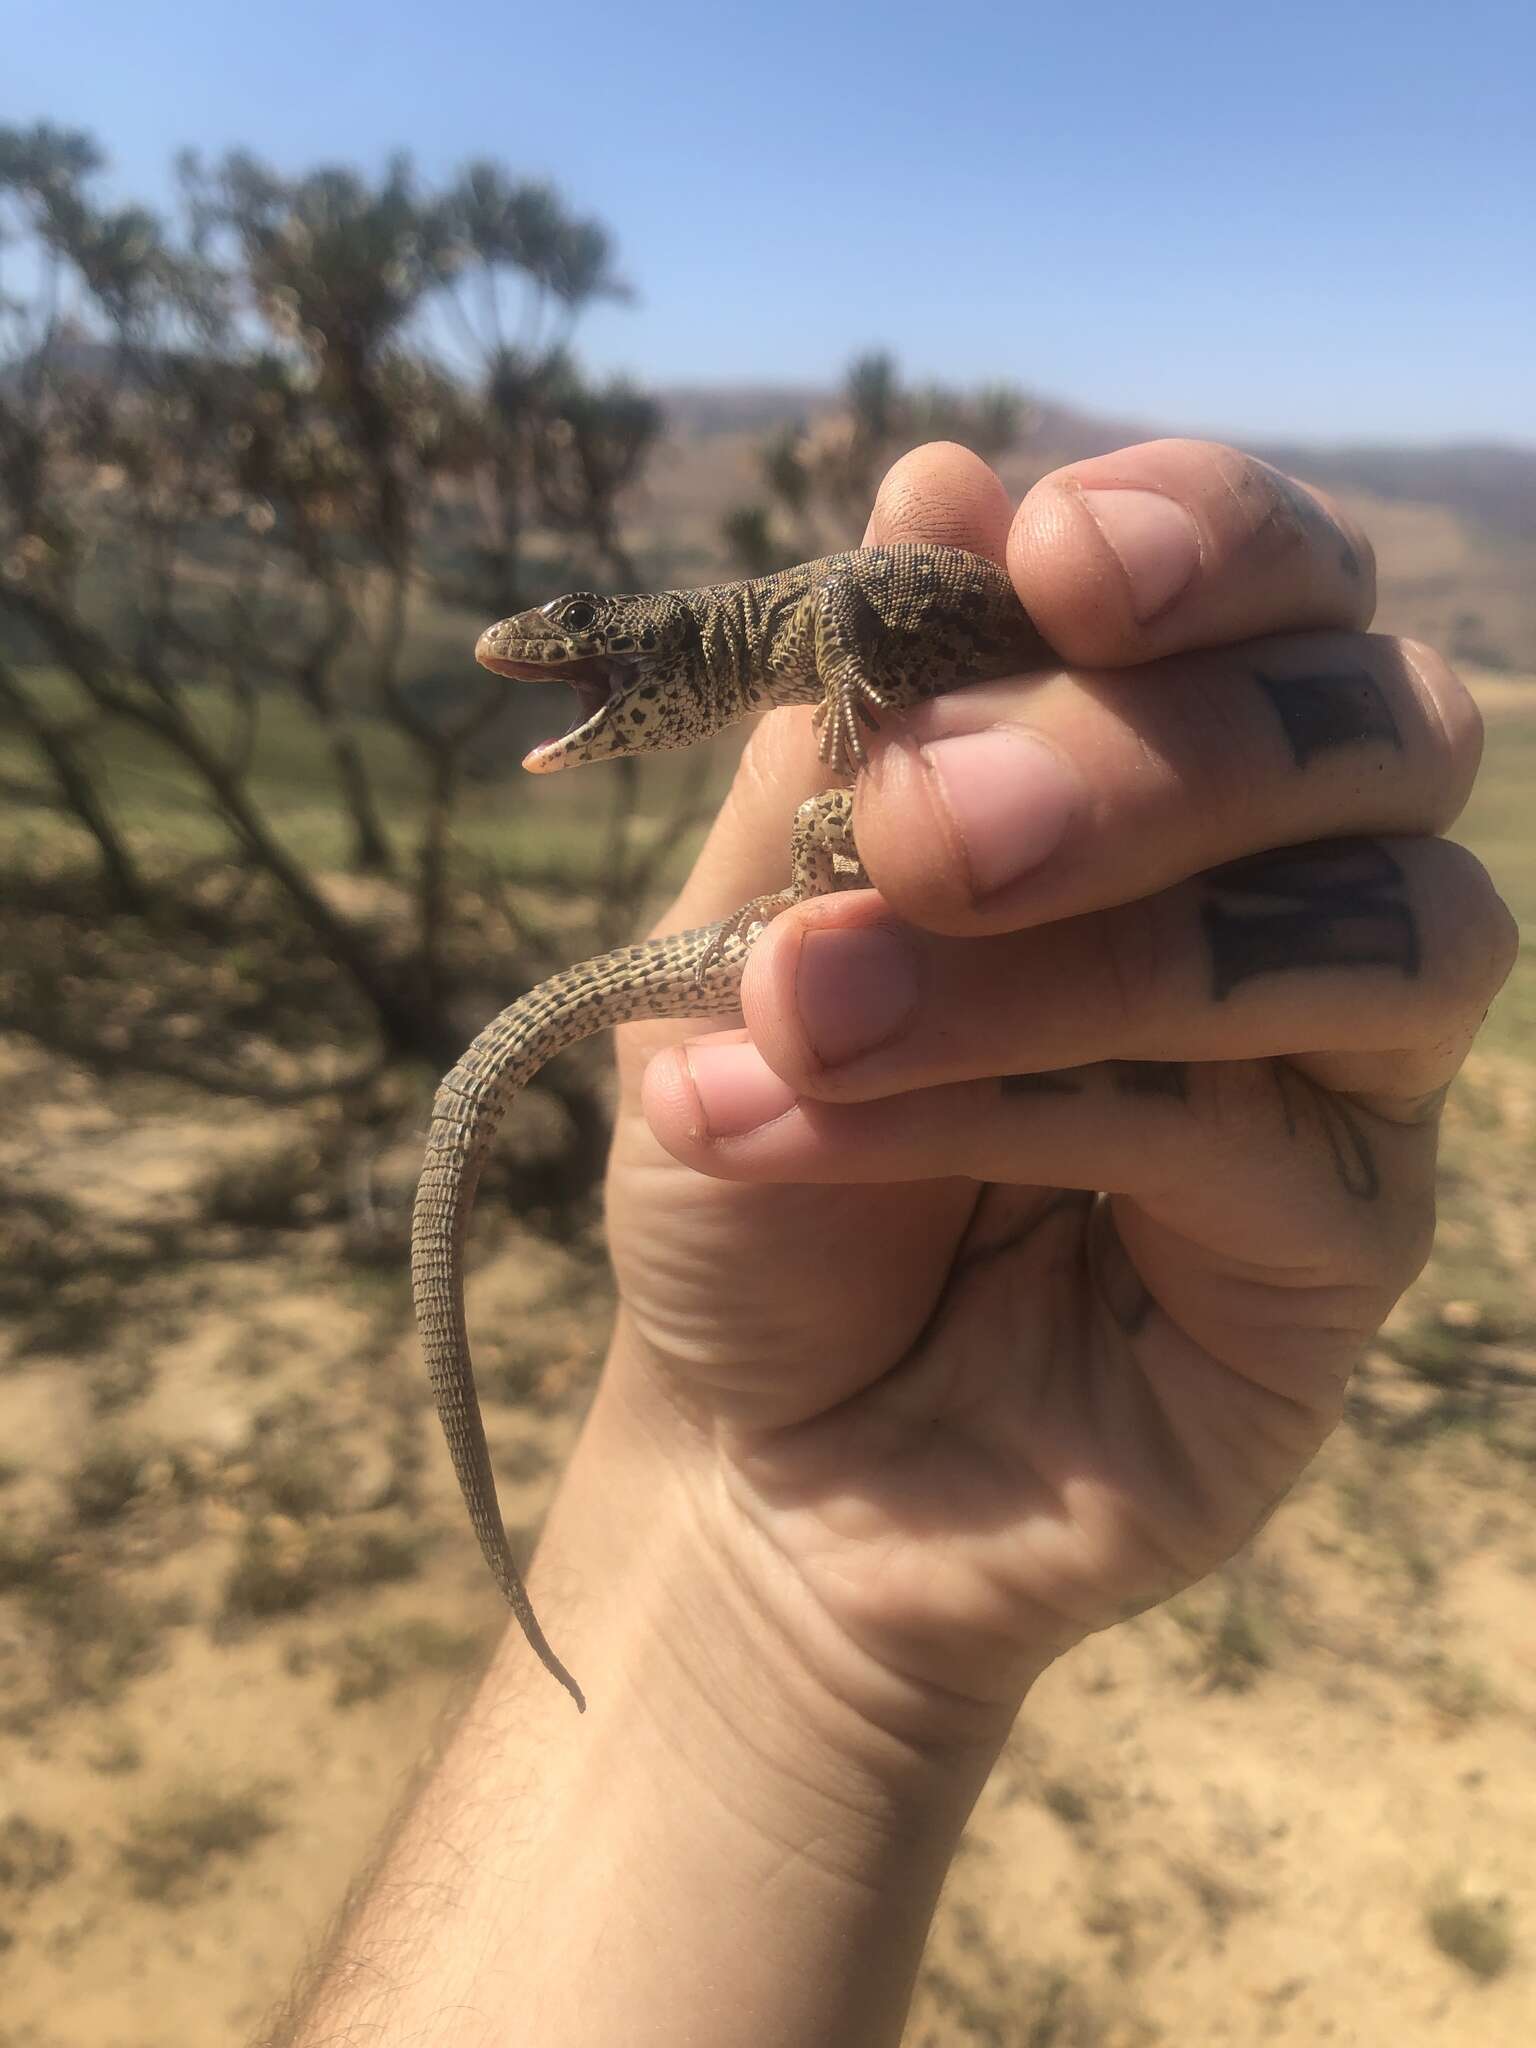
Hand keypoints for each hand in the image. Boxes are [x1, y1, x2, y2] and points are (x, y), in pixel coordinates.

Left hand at [601, 438, 1513, 1750]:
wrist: (748, 1434)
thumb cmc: (759, 1151)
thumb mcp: (743, 924)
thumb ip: (845, 733)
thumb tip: (939, 475)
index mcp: (1169, 774)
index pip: (1284, 587)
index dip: (1206, 534)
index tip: (1043, 561)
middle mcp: (1300, 898)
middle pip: (1369, 731)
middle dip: (1140, 757)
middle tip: (921, 830)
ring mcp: (1348, 1084)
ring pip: (1373, 930)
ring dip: (1077, 954)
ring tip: (812, 1005)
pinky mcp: (1343, 1258)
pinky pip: (1260, 1143)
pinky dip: (1023, 1103)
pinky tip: (815, 1124)